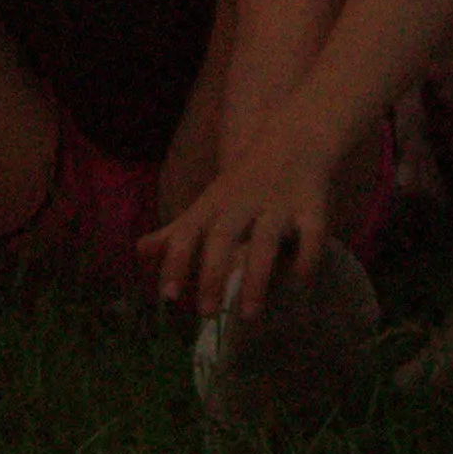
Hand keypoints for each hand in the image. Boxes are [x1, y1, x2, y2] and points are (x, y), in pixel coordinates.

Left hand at [146, 142, 335, 318]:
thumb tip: (140, 252)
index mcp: (214, 204)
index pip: (187, 232)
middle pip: (222, 237)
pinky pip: (311, 236)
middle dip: (212, 274)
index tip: (168, 296)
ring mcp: (279, 205)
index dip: (176, 262)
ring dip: (255, 278)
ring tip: (247, 315)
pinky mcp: (312, 208)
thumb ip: (178, 232)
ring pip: (265, 241)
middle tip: (205, 313)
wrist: (294, 138)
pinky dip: (305, 260)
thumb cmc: (245, 183)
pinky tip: (297, 283)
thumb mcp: (209, 203)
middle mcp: (243, 203)